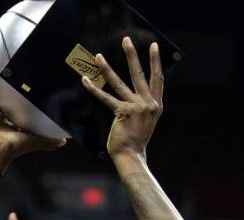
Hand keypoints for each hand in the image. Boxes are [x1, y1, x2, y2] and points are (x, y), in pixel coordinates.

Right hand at [0, 60, 65, 165]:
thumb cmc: (15, 147)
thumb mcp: (35, 140)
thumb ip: (48, 141)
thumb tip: (64, 142)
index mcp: (12, 121)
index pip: (17, 106)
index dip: (20, 97)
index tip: (25, 85)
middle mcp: (2, 113)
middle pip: (4, 94)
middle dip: (5, 83)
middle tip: (9, 67)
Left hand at [82, 37, 163, 160]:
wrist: (132, 155)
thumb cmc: (136, 140)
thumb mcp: (147, 121)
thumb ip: (144, 107)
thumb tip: (138, 96)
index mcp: (156, 105)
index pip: (157, 79)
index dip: (155, 62)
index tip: (153, 47)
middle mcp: (148, 104)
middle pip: (139, 74)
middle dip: (132, 55)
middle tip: (126, 40)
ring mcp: (136, 107)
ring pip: (119, 82)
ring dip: (106, 68)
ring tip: (98, 56)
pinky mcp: (122, 112)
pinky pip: (105, 97)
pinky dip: (94, 89)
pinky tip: (85, 79)